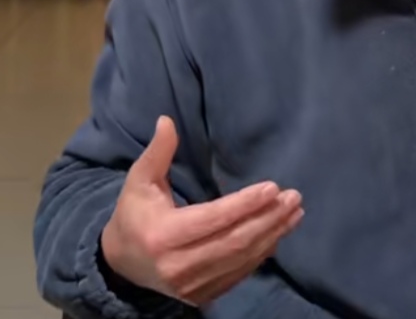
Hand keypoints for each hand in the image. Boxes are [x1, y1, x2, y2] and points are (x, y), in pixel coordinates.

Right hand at [101, 116, 303, 305]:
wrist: (121, 266)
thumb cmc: (134, 215)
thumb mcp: (139, 181)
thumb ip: (157, 153)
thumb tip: (166, 120)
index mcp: (161, 236)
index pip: (212, 219)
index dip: (245, 204)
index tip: (272, 187)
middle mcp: (177, 266)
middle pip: (233, 241)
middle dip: (268, 218)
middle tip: (293, 197)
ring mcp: (191, 286)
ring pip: (240, 259)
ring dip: (272, 235)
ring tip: (294, 213)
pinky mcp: (201, 295)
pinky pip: (238, 274)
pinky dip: (261, 254)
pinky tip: (278, 234)